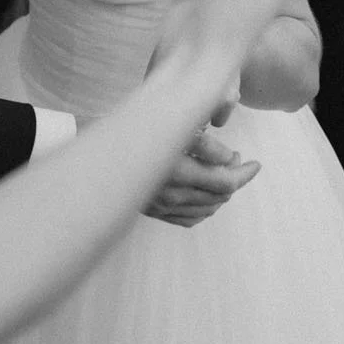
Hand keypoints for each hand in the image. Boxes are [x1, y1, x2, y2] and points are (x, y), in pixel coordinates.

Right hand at [143, 129, 259, 226]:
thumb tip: (226, 155)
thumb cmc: (135, 130)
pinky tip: (207, 194)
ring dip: (222, 191)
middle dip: (236, 177)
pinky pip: (191, 218)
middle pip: (220, 194)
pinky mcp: (155, 211)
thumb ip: (203, 140)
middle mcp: (173, 192)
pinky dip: (206, 207)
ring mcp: (163, 205)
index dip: (245, 171)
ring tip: (224, 172)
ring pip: (209, 207)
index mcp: (178, 169)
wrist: (91, 153)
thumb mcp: (170, 125)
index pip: (226, 179)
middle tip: (237, 159)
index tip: (252, 162)